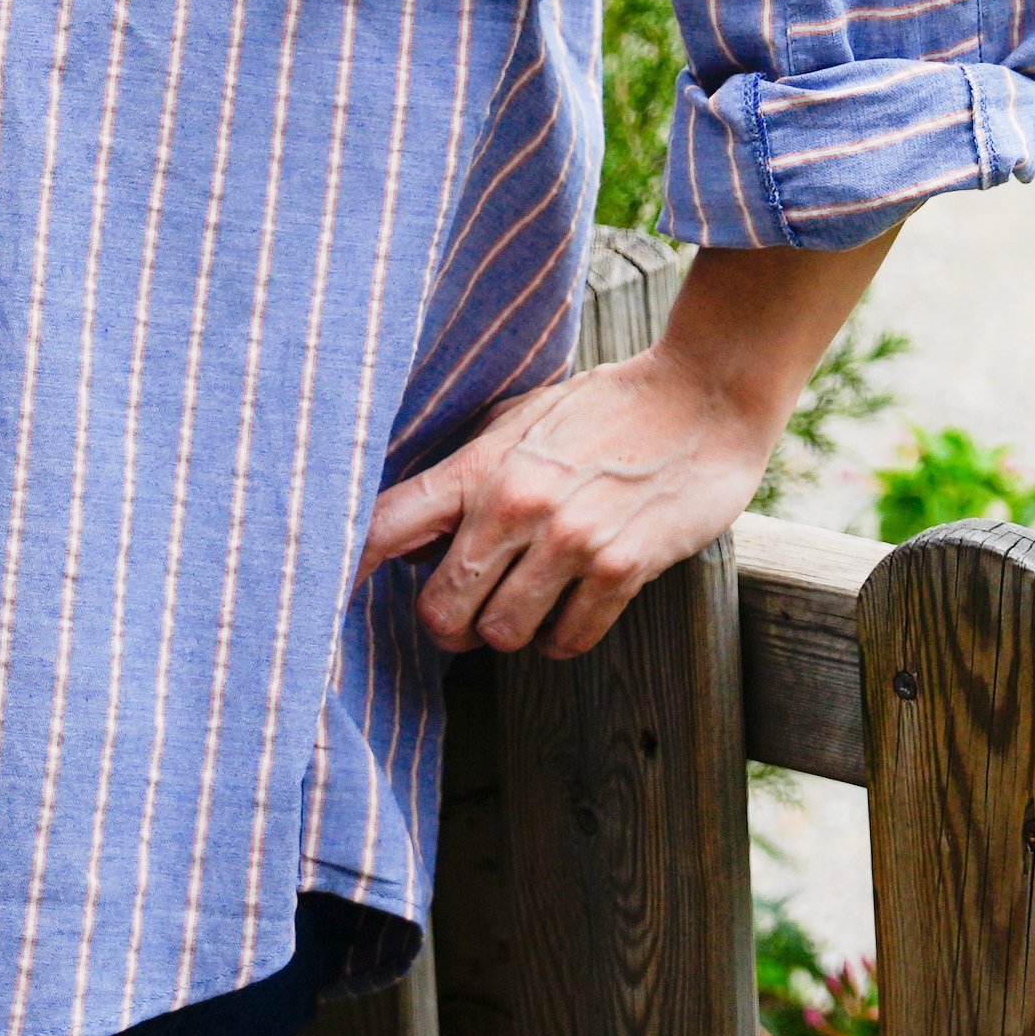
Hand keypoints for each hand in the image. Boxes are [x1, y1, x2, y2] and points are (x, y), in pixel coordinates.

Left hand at [358, 340, 792, 658]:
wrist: (704, 395)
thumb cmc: (608, 406)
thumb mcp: (524, 418)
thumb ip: (472, 468)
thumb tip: (416, 525)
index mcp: (481, 466)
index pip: (386, 527)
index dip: (344, 571)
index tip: (330, 598)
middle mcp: (515, 504)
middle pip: (440, 610)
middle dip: (453, 625)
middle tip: (473, 615)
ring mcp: (569, 538)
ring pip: (502, 636)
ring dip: (516, 632)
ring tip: (536, 604)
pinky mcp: (621, 565)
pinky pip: (568, 640)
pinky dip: (566, 638)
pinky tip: (577, 607)